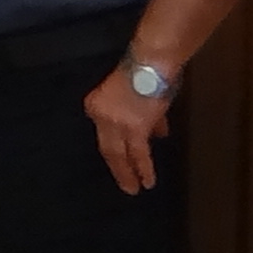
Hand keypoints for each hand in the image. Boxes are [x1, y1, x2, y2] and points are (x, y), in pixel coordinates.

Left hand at [86, 65, 169, 196]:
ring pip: (118, 154)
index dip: (117, 146)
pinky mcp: (133, 129)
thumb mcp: (134, 95)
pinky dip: (142, 169)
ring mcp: (114, 123)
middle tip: (125, 185)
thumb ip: (144, 116)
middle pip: (107, 148)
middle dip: (117, 168)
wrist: (151, 64)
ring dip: (128, 173)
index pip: (104, 133)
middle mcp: (100, 116)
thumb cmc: (145, 73)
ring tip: (133, 189)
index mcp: (95, 105)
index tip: (127, 156)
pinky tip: (147, 182)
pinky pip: (137, 154)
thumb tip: (157, 132)